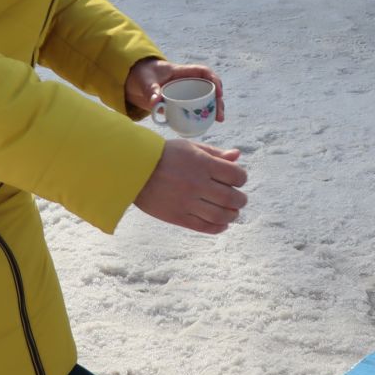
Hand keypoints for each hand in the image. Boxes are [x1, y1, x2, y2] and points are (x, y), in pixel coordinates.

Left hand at [125, 58, 225, 122]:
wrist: (134, 80)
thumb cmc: (142, 75)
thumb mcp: (145, 80)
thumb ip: (150, 90)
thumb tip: (155, 102)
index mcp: (181, 72)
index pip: (203, 72)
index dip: (214, 80)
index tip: (218, 92)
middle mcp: (187, 82)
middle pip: (209, 88)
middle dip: (218, 100)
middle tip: (219, 115)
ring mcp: (185, 92)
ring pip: (204, 99)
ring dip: (213, 109)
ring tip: (217, 120)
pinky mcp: (180, 102)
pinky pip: (194, 107)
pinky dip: (201, 115)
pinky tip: (206, 125)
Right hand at [134, 140, 248, 234]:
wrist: (134, 170)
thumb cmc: (164, 155)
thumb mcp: (190, 147)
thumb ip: (215, 153)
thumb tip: (237, 156)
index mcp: (202, 164)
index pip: (236, 175)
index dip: (241, 178)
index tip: (237, 179)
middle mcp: (197, 184)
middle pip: (232, 198)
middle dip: (240, 200)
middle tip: (238, 199)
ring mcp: (187, 202)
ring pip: (221, 215)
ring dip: (232, 215)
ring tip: (231, 212)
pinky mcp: (178, 217)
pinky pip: (204, 227)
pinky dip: (218, 227)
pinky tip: (222, 224)